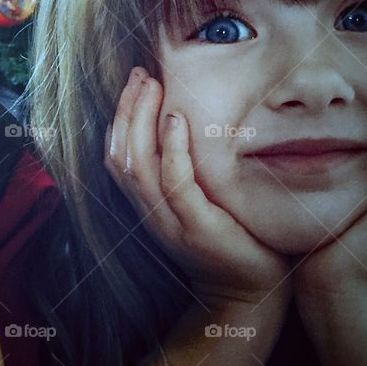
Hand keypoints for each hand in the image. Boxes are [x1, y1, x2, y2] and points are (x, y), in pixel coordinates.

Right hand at [105, 67, 291, 306]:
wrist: (250, 292)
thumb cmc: (231, 238)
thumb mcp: (199, 201)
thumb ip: (185, 170)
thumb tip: (187, 120)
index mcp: (147, 204)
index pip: (117, 154)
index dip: (120, 116)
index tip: (136, 81)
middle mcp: (150, 212)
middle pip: (121, 154)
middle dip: (128, 109)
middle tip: (141, 74)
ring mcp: (170, 221)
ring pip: (139, 165)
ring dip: (142, 120)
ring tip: (153, 86)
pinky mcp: (197, 228)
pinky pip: (174, 183)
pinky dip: (170, 150)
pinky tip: (175, 120)